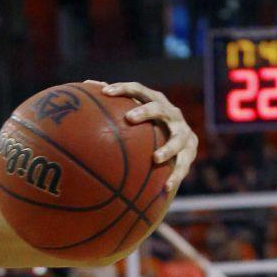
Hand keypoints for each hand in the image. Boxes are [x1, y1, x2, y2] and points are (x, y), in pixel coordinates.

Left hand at [90, 80, 197, 195]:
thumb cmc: (151, 128)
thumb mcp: (138, 116)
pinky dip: (175, 177)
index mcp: (156, 102)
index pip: (139, 90)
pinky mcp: (190, 152)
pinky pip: (183, 166)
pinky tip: (167, 189)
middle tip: (129, 119)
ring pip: (177, 139)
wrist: (184, 143)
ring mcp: (183, 132)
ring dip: (168, 148)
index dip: (123, 88)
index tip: (105, 92)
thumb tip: (86, 88)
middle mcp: (171, 114)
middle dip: (145, 112)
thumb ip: (117, 107)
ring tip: (155, 159)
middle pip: (158, 108)